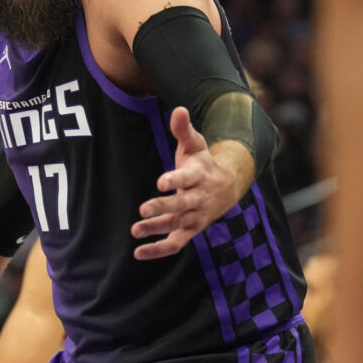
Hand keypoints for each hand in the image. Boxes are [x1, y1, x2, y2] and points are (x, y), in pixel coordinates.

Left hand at [132, 106, 251, 259]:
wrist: (227, 186)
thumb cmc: (203, 163)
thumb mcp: (196, 144)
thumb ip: (183, 129)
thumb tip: (178, 109)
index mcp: (200, 175)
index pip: (187, 178)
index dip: (175, 180)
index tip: (160, 182)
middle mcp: (199, 198)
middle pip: (182, 205)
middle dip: (163, 207)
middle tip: (143, 210)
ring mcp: (196, 216)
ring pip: (177, 225)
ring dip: (156, 228)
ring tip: (135, 230)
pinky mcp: (190, 230)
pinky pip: (176, 244)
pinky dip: (158, 251)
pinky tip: (138, 253)